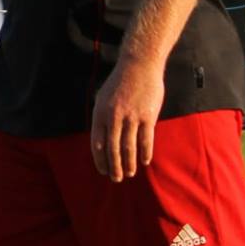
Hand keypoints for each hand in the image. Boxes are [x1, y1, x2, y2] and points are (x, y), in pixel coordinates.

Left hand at [91, 58, 162, 181]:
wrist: (139, 65)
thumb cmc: (119, 83)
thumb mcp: (102, 98)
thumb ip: (102, 119)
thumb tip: (101, 140)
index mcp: (100, 114)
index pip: (97, 144)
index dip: (100, 160)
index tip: (103, 171)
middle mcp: (113, 118)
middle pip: (113, 150)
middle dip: (114, 167)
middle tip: (116, 179)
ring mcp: (131, 117)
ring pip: (129, 147)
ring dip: (128, 164)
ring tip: (129, 174)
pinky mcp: (147, 116)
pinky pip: (146, 139)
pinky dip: (145, 152)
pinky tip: (145, 162)